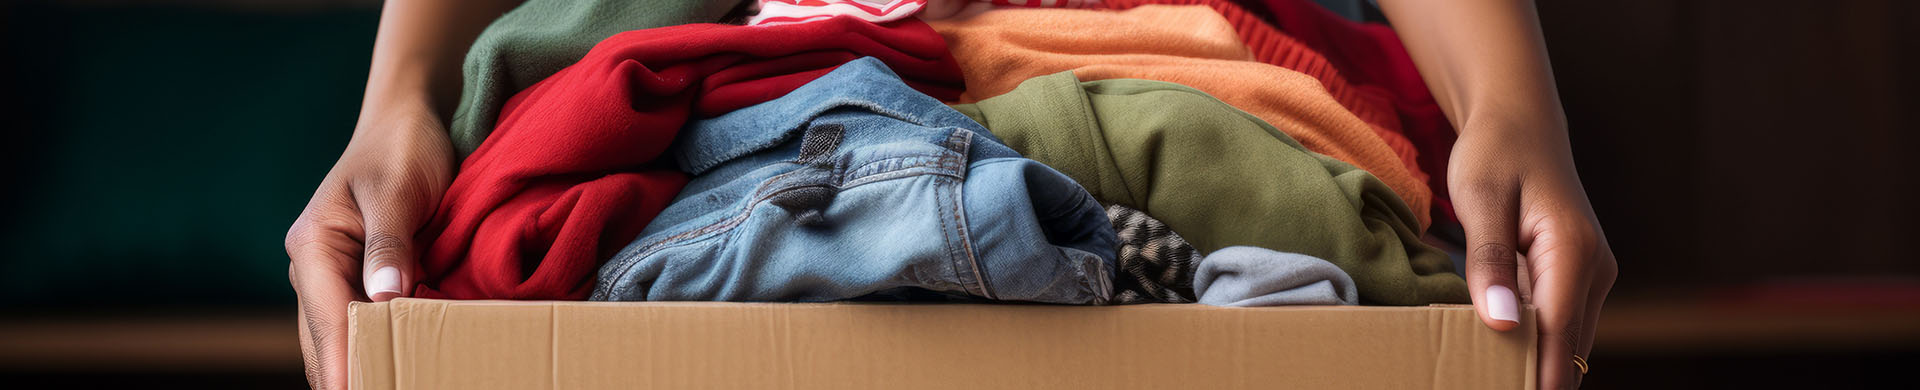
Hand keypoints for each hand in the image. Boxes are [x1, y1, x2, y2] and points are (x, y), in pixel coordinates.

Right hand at [285, 100, 452, 389]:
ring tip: (402, 381)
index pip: (329, 319)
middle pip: (328, 341)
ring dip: (368, 364)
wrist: (410, 120)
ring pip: (345, 339)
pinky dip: (384, 346)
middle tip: (393, 389)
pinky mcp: (365, 280)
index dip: (345, 362)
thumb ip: (390, 242)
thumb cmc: (403, 146)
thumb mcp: (398, 188)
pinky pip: (368, 325)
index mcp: (313, 246)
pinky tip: (409, 364)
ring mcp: (338, 278)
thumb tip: (386, 297)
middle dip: (354, 373)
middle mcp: (316, 269)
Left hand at [1449, 118, 1617, 388]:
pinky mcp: (1575, 277)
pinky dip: (1532, 342)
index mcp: (1573, 252)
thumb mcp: (1481, 200)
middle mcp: (1593, 270)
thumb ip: (1489, 262)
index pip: (1557, 336)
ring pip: (1564, 341)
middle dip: (1531, 377)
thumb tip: (1500, 325)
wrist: (1520, 122)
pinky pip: (1557, 323)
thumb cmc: (1496, 153)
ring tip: (1483, 375)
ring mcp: (1589, 275)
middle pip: (1566, 348)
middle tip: (1477, 384)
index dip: (1535, 378)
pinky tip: (1493, 353)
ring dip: (1531, 363)